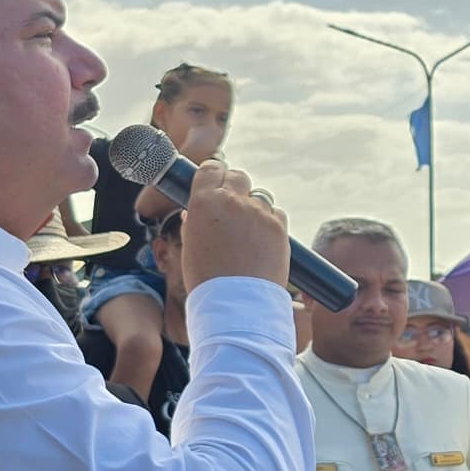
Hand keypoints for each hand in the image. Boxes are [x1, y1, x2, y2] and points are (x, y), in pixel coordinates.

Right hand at [179, 160, 289, 289]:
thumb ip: (194, 222)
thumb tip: (194, 212)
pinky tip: (262, 241)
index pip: (210, 169)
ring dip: (254, 207)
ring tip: (248, 232)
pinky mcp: (279, 226)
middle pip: (238, 176)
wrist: (236, 301)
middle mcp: (232, 201)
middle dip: (235, 188)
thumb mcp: (190, 246)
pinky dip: (270, 222)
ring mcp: (258, 212)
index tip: (215, 182)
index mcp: (203, 202)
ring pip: (259, 196)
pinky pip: (276, 213)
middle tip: (233, 206)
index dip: (213, 175)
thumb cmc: (207, 279)